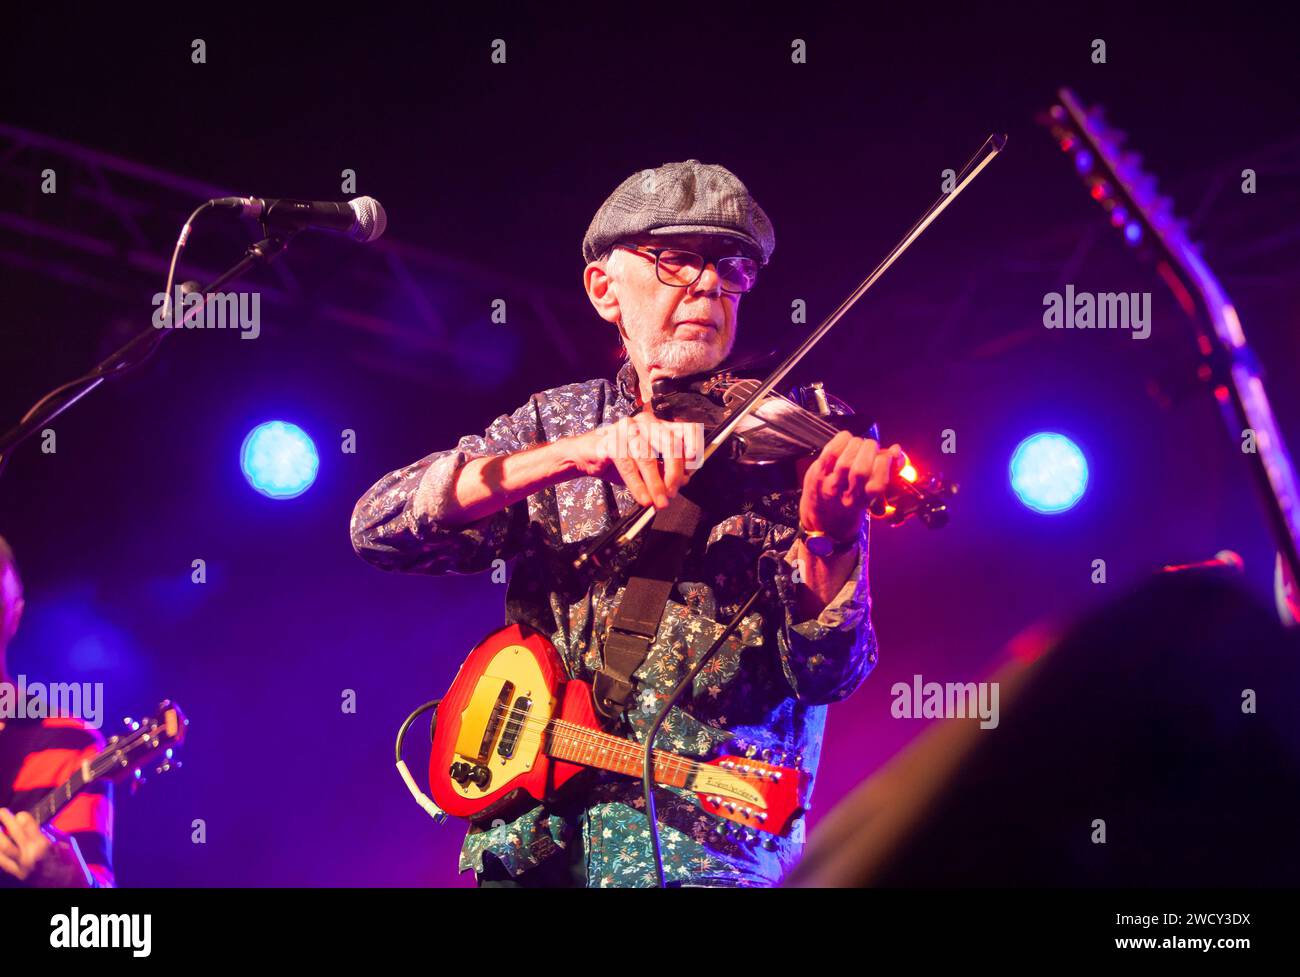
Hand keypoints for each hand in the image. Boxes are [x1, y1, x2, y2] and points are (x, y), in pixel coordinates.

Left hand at [0, 808, 91, 886]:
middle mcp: (31, 854)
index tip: (20, 814)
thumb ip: (50, 833)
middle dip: (5, 820)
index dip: (23, 817)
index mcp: (44, 844)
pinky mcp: (18, 874)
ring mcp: (22, 865)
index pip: (28, 825)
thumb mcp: (66, 842)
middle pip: (13, 834)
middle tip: (0, 811)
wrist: (69, 884)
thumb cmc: (71, 862)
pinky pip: (3, 863)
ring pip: (4, 848)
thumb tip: (38, 824)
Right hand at [571, 407, 702, 508]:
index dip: (692, 447)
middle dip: (674, 472)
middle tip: (672, 493)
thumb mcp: (648, 465)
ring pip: (647, 457)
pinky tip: (643, 498)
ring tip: (659, 501)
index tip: (692, 467)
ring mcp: (626, 429)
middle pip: (668, 443)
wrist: (586, 455)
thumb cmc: (620, 459)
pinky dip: (637, 485)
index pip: (683, 430)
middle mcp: (645, 422)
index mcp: (658, 425)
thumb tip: (683, 480)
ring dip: (655, 483)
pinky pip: (628, 466)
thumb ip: (665, 470)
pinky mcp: (610, 441)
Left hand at [799, 430, 904, 543]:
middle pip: (860, 470)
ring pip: (846, 458)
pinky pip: (831, 449)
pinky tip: (846, 442)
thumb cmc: (850, 508)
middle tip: (871, 448)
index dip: (887, 462)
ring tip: (858, 446)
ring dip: (857, 444)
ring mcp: (830, 484)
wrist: (820, 522)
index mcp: (865, 502)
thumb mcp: (873, 498)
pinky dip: (842, 440)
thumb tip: (895, 450)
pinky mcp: (817, 473)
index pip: (879, 483)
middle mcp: (847, 495)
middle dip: (871, 450)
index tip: (888, 456)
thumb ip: (885, 474)